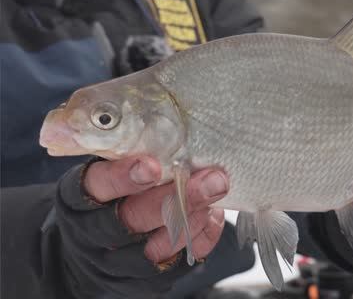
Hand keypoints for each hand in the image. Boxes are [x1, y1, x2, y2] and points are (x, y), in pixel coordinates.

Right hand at [55, 156, 229, 295]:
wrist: (90, 246)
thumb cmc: (108, 194)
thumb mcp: (106, 168)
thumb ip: (130, 152)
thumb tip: (177, 129)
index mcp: (79, 198)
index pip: (96, 187)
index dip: (123, 177)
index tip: (154, 165)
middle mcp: (94, 233)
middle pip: (132, 219)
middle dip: (175, 198)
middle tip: (212, 179)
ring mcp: (117, 262)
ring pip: (157, 246)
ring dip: (192, 220)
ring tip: (216, 195)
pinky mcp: (142, 280)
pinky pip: (177, 263)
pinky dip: (200, 238)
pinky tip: (213, 216)